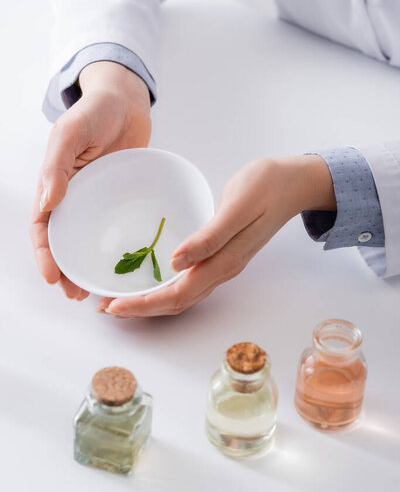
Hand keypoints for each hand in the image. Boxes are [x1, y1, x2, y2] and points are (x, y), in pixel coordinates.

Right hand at [31, 61, 150, 299]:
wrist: (128, 101)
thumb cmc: (95, 111)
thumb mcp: (71, 133)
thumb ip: (57, 166)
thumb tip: (46, 204)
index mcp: (56, 185)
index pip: (44, 227)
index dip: (45, 254)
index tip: (53, 277)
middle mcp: (75, 197)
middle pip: (65, 241)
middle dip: (66, 271)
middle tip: (76, 295)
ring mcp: (98, 201)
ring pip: (89, 240)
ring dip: (89, 266)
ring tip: (96, 291)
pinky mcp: (120, 200)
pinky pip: (115, 228)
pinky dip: (115, 248)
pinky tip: (125, 265)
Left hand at [98, 155, 335, 316]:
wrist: (293, 183)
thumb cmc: (265, 187)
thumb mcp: (236, 207)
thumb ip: (209, 238)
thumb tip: (176, 263)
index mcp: (223, 261)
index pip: (177, 294)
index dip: (143, 304)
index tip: (113, 305)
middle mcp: (222, 269)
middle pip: (177, 301)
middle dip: (141, 308)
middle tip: (106, 307)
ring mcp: (223, 264)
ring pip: (182, 295)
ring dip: (151, 301)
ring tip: (122, 299)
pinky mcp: (223, 255)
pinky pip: (189, 282)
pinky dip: (165, 287)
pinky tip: (152, 279)